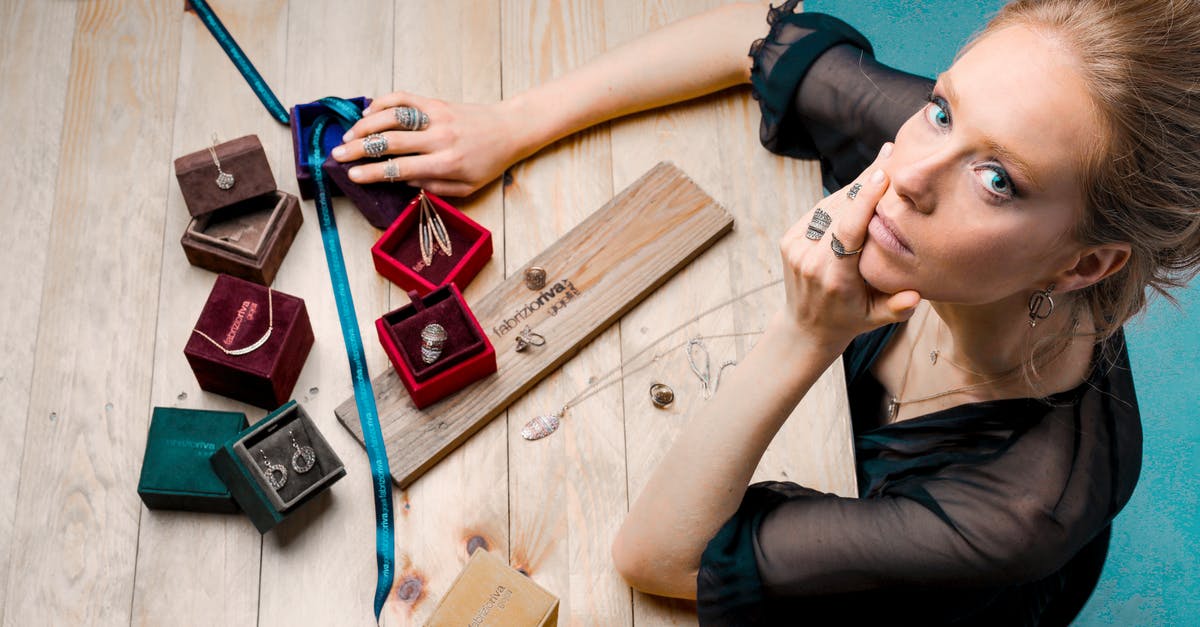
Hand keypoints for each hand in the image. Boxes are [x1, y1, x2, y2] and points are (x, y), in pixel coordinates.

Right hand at [331, 91, 525, 196]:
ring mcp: (437, 116)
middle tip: (337, 154)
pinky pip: (404, 99)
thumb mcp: (466, 188)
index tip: (352, 175)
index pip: (401, 168)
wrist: (508, 130)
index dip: (373, 172)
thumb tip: (404, 182)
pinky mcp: (436, 102)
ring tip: (348, 135)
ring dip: (366, 125)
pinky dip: (382, 103)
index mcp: (446, 163)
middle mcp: (439, 138)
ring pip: (393, 116)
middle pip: (390, 141)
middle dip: (359, 149)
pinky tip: (368, 113)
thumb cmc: (487, 164)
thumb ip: (434, 189)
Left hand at [778, 143, 920, 350]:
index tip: (881, 174)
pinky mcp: (789, 239)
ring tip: (882, 163)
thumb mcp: (875, 320)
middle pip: (840, 209)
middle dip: (866, 182)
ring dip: (855, 186)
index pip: (848, 231)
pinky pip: (819, 211)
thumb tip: (918, 295)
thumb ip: (897, 308)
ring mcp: (796, 247)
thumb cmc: (849, 320)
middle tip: (891, 153)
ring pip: (829, 206)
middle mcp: (810, 259)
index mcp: (833, 277)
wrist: (805, 327)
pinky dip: (840, 198)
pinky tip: (861, 185)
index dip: (863, 200)